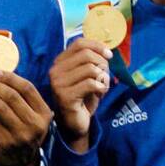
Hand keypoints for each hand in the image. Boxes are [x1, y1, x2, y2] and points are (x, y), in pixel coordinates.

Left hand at [0, 70, 53, 165]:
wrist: (22, 163)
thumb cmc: (25, 132)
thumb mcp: (32, 117)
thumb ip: (23, 99)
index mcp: (43, 113)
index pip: (27, 88)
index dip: (9, 77)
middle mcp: (35, 124)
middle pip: (12, 96)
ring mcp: (20, 134)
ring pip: (0, 107)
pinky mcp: (5, 142)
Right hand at [49, 38, 112, 152]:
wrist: (75, 122)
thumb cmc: (83, 97)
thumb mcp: (88, 75)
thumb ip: (94, 61)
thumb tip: (106, 51)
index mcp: (59, 62)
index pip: (79, 43)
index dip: (97, 46)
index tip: (109, 55)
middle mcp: (55, 70)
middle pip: (86, 54)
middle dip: (102, 64)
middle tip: (105, 76)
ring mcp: (58, 84)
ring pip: (90, 69)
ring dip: (102, 77)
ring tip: (102, 87)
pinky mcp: (65, 96)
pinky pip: (90, 83)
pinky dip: (101, 87)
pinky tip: (100, 94)